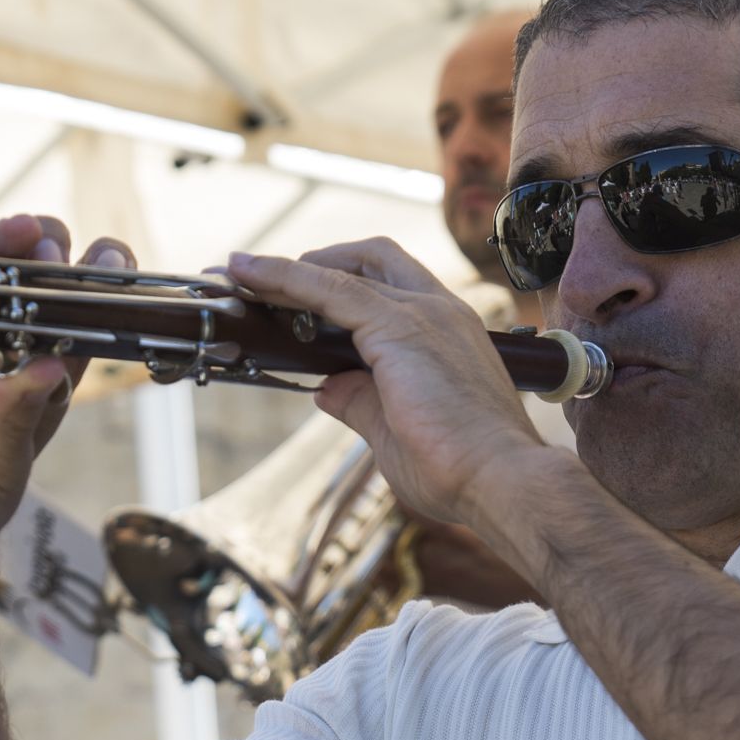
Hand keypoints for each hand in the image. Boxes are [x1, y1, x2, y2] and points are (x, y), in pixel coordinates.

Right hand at [0, 214, 119, 580]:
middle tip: (44, 246)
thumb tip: (52, 365)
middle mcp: (3, 349)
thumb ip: (18, 413)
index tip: (106, 259)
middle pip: (30, 277)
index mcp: (44, 374)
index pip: (79, 313)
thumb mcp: (0, 463)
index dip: (95, 280)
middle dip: (42, 248)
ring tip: (3, 236)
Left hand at [223, 239, 550, 549]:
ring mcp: (422, 314)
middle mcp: (439, 311)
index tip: (295, 294)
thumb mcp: (394, 431)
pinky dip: (286, 278)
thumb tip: (327, 388)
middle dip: (320, 261)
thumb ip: (361, 402)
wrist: (500, 481)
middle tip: (270, 283)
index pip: (391, 287)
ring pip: (344, 270)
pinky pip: (330, 288)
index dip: (340, 283)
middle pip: (375, 259)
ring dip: (287, 269)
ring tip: (240, 273)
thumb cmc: (460, 470)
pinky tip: (250, 276)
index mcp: (445, 333)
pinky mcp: (399, 327)